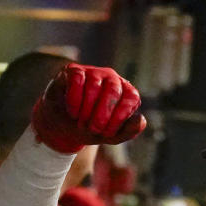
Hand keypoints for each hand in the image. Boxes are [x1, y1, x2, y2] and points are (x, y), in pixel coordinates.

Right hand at [31, 63, 145, 153]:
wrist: (64, 125)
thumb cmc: (92, 128)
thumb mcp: (111, 135)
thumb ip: (129, 130)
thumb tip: (141, 120)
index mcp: (126, 92)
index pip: (131, 97)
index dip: (120, 116)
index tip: (107, 133)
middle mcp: (112, 78)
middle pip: (113, 91)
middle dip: (102, 115)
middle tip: (93, 129)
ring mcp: (94, 72)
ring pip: (94, 86)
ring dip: (86, 110)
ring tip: (81, 122)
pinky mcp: (74, 70)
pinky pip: (77, 81)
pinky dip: (74, 100)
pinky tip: (73, 112)